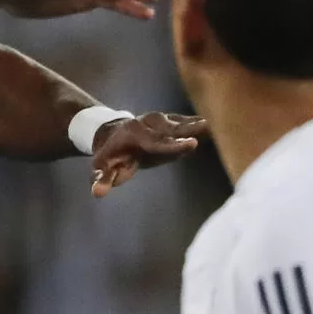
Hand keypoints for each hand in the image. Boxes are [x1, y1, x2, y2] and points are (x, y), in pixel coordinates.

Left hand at [89, 112, 206, 197]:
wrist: (109, 132)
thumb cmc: (109, 154)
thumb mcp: (102, 166)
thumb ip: (102, 179)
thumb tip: (97, 193)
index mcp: (137, 138)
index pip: (159, 144)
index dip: (175, 146)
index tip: (192, 145)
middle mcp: (149, 126)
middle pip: (172, 131)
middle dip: (189, 131)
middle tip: (209, 127)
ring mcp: (158, 120)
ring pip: (179, 123)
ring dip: (196, 124)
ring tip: (216, 124)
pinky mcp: (166, 119)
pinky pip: (182, 121)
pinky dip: (196, 122)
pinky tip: (213, 124)